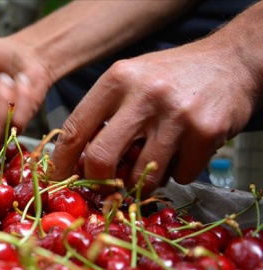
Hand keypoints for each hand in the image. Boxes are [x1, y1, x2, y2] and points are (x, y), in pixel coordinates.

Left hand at [51, 39, 260, 193]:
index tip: (56, 180)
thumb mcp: (129, 80)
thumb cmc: (171, 76)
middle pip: (101, 159)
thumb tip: (77, 161)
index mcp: (116, 80)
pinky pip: (179, 176)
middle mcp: (143, 95)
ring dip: (141, 182)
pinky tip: (183, 152)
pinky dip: (177, 173)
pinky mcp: (205, 133)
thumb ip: (104, 114)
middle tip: (105, 188)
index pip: (74, 130)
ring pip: (141, 177)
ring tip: (152, 162)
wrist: (232, 61)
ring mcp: (176, 115)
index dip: (61, 163)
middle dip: (98, 182)